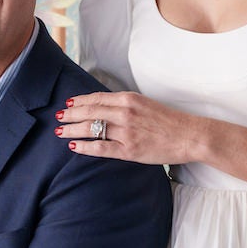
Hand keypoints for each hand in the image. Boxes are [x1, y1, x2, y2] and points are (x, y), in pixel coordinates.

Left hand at [56, 91, 203, 166]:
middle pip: (89, 111)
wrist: (189, 135)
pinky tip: (74, 146)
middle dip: (70, 114)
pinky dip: (85, 147)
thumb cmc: (169, 121)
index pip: (96, 98)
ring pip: (91, 128)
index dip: (79, 101)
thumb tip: (104, 107)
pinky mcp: (129, 149)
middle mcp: (125, 112)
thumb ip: (125, 104)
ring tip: (60, 131)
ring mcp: (126, 131)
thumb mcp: (145, 104)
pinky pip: (101, 148)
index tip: (69, 103)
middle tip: (58, 117)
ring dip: (72, 129)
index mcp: (129, 99)